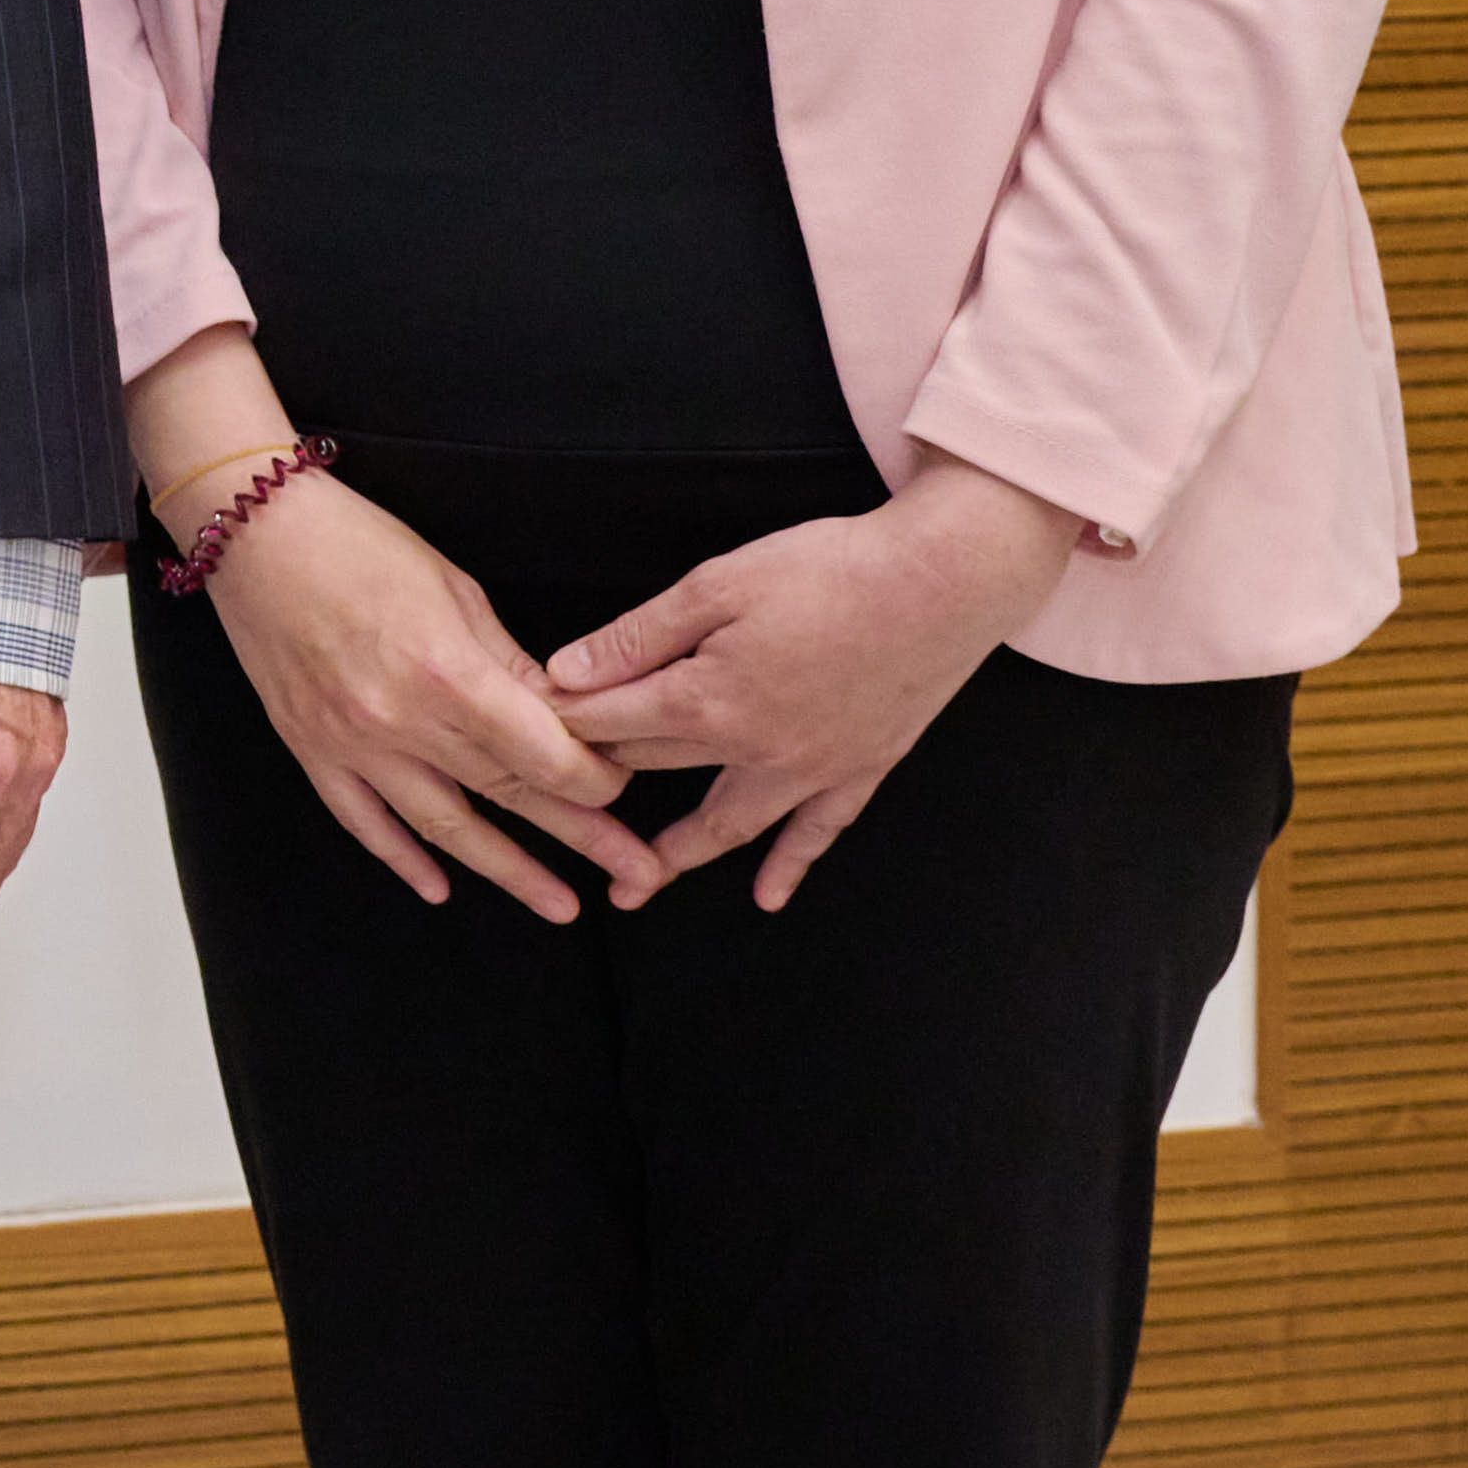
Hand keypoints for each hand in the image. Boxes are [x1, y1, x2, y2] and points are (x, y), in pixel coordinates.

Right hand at [199, 465, 658, 925]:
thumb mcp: (457, 591)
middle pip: (507, 793)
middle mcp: (397, 719)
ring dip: (508, 870)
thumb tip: (563, 718)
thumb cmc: (359, 544)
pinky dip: (402, 859)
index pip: (541, 752)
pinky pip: (362, 820)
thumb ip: (510, 665)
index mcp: (445, 670)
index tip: (621, 787)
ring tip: (561, 905)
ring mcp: (349, 742)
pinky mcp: (309, 747)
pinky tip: (440, 889)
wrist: (255, 532)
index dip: (592, 778)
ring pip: (442, 826)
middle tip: (638, 874)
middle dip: (581, 836)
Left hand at [547, 461, 1080, 911]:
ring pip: (727, 823)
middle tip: (554, 792)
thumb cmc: (832, 570)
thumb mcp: (717, 585)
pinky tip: (767, 897)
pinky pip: (818, 831)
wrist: (947, 581)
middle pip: (655, 767)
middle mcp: (754, 749)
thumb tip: (565, 675)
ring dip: (678, 856)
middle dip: (602, 773)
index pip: (610, 724)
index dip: (561, 721)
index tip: (521, 726)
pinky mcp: (860, 767)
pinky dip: (789, 866)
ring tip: (633, 887)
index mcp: (706, 701)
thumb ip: (637, 638)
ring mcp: (811, 768)